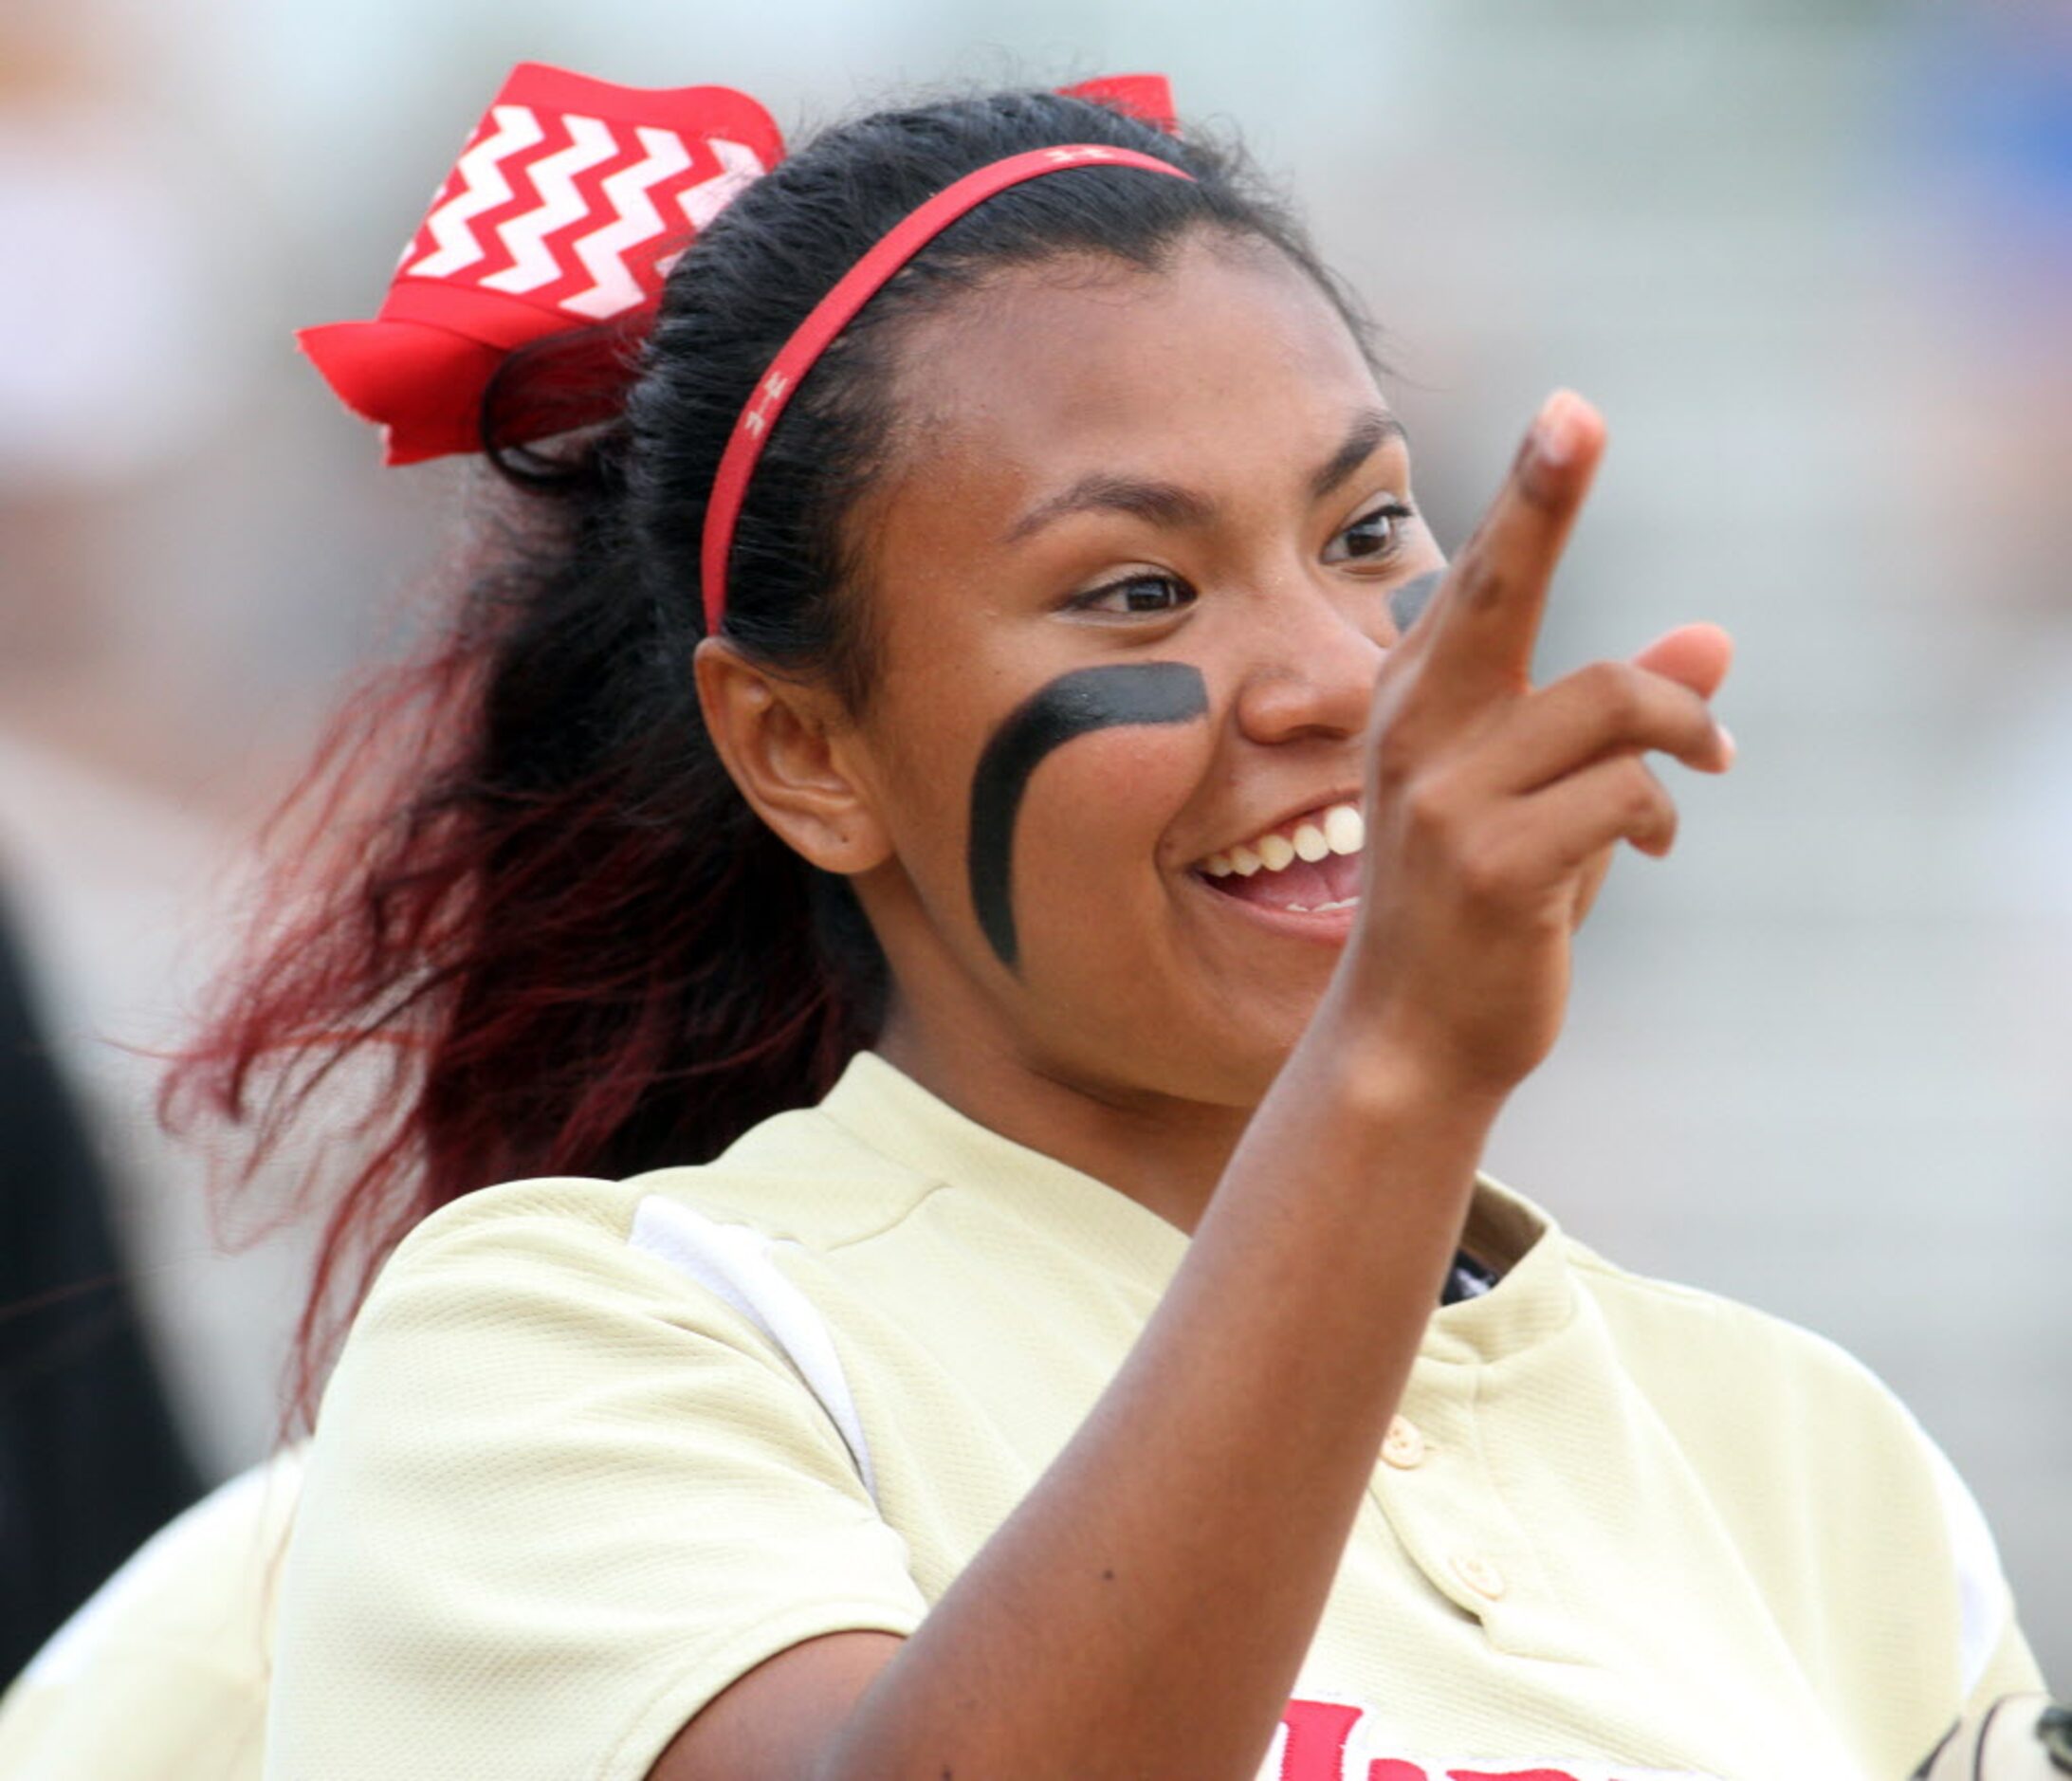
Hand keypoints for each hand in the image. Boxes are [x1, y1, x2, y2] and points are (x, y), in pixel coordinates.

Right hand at [1334, 390, 1733, 1098]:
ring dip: (1681, 735)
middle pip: (1499, 589)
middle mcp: (1413, 733)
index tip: (1573, 412)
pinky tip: (1649, 849)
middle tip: (1577, 418)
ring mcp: (1445, 796)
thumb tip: (1714, 635)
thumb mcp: (1544, 798)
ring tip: (1695, 775)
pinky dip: (1659, 813)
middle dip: (1542, 499)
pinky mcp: (1492, 862)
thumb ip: (1620, 717)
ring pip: (1612, 702)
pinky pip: (1626, 793)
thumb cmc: (1478, 911)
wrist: (1412, 1041)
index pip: (1479, 580)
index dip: (1530, 496)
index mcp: (1414, 704)